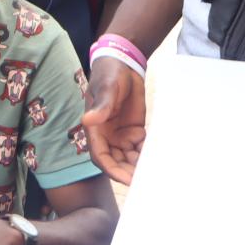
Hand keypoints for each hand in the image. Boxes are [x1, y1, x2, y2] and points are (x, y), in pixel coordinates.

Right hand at [81, 57, 145, 184]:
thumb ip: (101, 106)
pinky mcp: (134, 131)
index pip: (100, 156)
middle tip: (144, 180)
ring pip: (128, 158)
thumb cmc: (109, 74)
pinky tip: (157, 159)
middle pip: (115, 161)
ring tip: (153, 172)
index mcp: (95, 129)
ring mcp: (120, 135)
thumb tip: (87, 120)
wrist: (124, 64)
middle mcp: (106, 136)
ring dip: (137, 166)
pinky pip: (139, 148)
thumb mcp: (107, 88)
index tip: (126, 178)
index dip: (112, 169)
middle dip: (127, 172)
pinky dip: (146, 155)